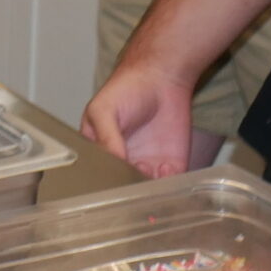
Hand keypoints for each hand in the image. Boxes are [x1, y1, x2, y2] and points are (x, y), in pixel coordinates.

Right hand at [82, 61, 199, 179]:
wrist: (162, 77)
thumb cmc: (125, 89)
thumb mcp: (103, 110)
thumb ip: (106, 138)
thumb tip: (114, 163)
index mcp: (100, 152)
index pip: (100, 176)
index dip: (104, 184)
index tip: (109, 185)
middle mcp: (124, 162)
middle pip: (123, 188)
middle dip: (127, 192)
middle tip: (131, 184)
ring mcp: (147, 165)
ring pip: (147, 190)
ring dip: (149, 190)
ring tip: (149, 174)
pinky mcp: (171, 164)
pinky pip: (170, 183)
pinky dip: (169, 184)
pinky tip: (164, 169)